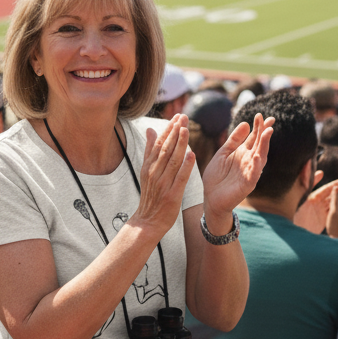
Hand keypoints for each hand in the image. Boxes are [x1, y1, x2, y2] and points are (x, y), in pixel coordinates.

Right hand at [132, 116, 196, 239]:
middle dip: (175, 131)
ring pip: (172, 160)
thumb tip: (150, 129)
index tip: (176, 116)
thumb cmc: (150, 195)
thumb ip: (149, 150)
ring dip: (180, 144)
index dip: (168, 129)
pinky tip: (192, 155)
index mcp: (148, 166)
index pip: (159, 144)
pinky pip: (180, 178)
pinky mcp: (172, 195)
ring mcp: (163, 184)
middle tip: (183, 116)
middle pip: (166, 149)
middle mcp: (154, 173)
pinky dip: (185, 166)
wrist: (148, 221)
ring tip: (186, 129)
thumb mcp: (146, 171)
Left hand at [202, 113, 274, 228]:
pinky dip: (255, 166)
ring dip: (264, 145)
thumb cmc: (217, 176)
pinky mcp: (247, 185)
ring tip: (267, 132)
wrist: (211, 198)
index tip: (260, 115)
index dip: (258, 127)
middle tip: (268, 120)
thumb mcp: (223, 153)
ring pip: (260, 157)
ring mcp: (249, 173)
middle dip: (264, 132)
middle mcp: (249, 161)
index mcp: (243, 153)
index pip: (254, 138)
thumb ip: (234, 140)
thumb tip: (245, 123)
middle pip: (259, 145)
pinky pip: (253, 174)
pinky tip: (257, 156)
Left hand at [294, 175, 337, 234]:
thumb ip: (304, 181)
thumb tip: (307, 164)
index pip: (323, 189)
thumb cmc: (292, 212)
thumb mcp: (298, 196)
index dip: (331, 185)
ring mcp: (319, 212)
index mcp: (310, 197)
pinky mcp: (322, 220)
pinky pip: (333, 213)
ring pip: (333, 203)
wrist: (292, 231)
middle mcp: (315, 203)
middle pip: (329, 195)